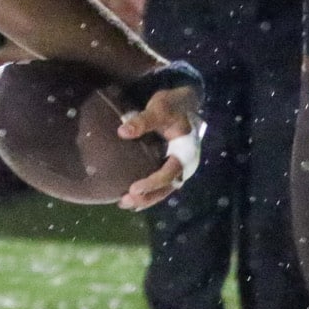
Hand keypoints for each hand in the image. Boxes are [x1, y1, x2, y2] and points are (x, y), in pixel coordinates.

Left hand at [115, 84, 203, 210]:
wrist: (185, 104)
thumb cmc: (173, 106)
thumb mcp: (159, 109)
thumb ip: (143, 121)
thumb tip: (122, 132)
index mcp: (186, 152)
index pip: (170, 173)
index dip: (153, 183)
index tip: (134, 188)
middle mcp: (185, 164)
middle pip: (167, 187)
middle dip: (147, 197)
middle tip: (125, 201)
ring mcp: (178, 167)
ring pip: (164, 189)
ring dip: (146, 198)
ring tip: (124, 203)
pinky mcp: (170, 166)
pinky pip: (161, 184)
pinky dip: (148, 192)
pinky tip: (132, 198)